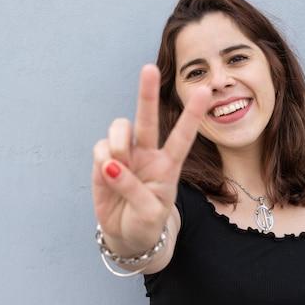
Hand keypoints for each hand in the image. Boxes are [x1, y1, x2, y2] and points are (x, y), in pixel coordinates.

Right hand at [92, 64, 210, 256]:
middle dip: (147, 92)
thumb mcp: (150, 213)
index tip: (204, 91)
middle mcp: (148, 153)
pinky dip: (102, 159)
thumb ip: (133, 189)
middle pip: (147, 117)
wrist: (127, 236)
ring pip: (120, 127)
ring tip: (118, 164)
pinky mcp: (104, 160)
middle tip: (149, 68)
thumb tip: (110, 165)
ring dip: (118, 142)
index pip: (183, 136)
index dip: (192, 115)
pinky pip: (100, 148)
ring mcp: (125, 155)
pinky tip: (107, 175)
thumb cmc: (146, 223)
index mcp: (168, 165)